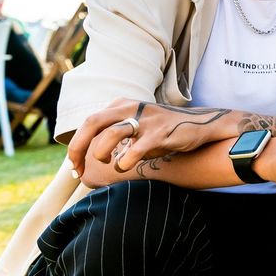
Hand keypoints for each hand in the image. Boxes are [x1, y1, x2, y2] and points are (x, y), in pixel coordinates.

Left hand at [70, 99, 234, 176]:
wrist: (200, 125)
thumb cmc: (162, 132)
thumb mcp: (135, 127)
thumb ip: (112, 134)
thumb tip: (84, 156)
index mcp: (121, 105)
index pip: (88, 123)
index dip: (76, 146)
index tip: (75, 168)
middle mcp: (131, 107)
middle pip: (92, 123)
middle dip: (78, 148)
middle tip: (78, 170)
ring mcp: (146, 119)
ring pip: (111, 134)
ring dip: (102, 153)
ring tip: (109, 163)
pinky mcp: (160, 133)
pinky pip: (134, 150)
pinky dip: (124, 162)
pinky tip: (126, 166)